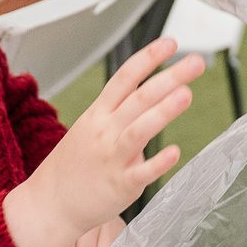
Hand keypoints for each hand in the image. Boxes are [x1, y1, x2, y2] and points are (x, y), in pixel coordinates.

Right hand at [2, 38, 202, 246]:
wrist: (51, 202)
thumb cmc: (75, 163)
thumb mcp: (90, 125)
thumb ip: (119, 109)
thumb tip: (153, 92)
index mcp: (99, 113)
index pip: (126, 77)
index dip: (148, 58)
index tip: (170, 43)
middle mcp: (106, 131)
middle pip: (140, 97)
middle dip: (169, 77)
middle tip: (195, 62)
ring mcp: (112, 157)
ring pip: (140, 129)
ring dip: (164, 111)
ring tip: (187, 94)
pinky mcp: (120, 185)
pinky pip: (141, 172)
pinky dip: (158, 162)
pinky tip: (175, 152)